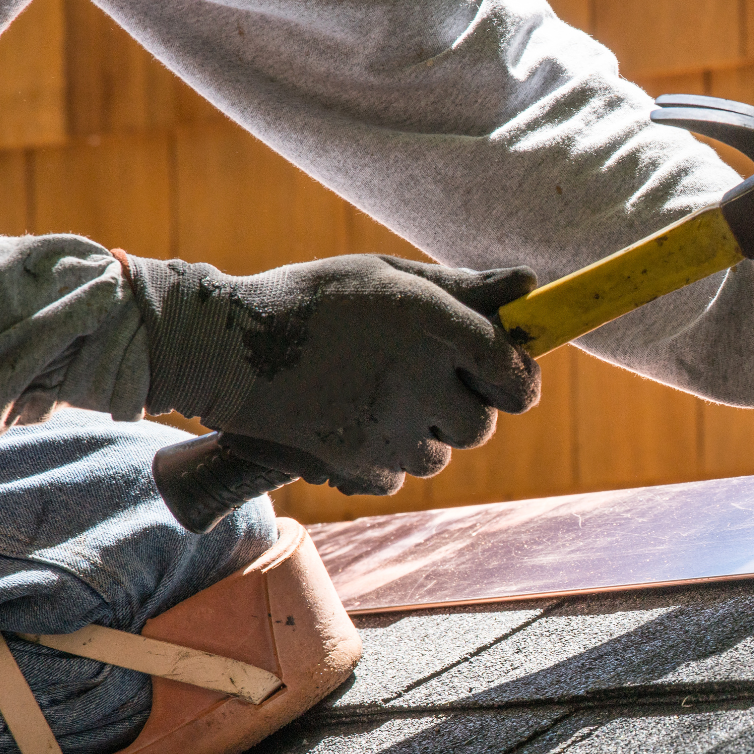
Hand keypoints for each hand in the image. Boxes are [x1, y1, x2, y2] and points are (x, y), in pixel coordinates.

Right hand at [129, 253, 539, 494]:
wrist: (224, 347)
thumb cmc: (315, 301)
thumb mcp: (389, 277)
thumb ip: (463, 288)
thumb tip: (530, 288)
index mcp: (431, 325)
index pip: (513, 372)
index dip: (518, 380)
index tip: (507, 377)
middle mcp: (417, 381)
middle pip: (480, 426)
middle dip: (462, 409)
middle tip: (425, 384)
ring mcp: (386, 429)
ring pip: (440, 455)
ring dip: (422, 434)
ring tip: (377, 397)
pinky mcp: (355, 465)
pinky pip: (397, 477)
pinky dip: (384, 459)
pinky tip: (351, 421)